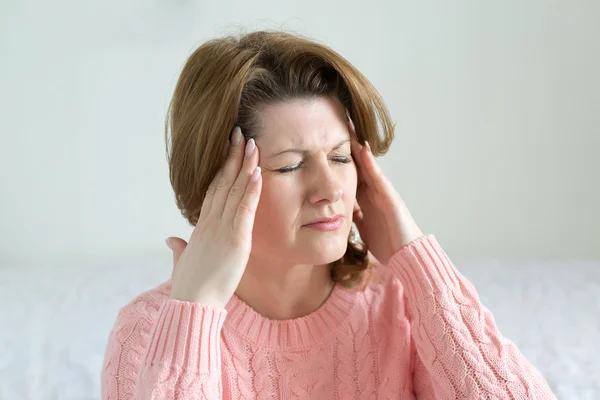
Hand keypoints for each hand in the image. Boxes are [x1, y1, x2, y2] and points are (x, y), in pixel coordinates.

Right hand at [166, 127, 261, 307]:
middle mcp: (211, 223)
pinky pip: (244, 210)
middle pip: (222, 183)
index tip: (228, 150)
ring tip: (252, 144)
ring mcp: (222, 230)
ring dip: (244, 166)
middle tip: (240, 134)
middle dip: (232, 158)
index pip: (213, 191)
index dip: (221, 169)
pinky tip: (258, 174)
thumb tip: (171, 240)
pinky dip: (251, 191)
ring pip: (234, 191)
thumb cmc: (188, 288)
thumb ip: (179, 249)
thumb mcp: (182, 263)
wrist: (191, 306)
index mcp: (201, 227)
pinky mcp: (235, 241)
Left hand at [349, 116, 423, 264]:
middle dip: (347, 149)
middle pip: (357, 166)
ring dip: (358, 148)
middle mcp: (374, 194)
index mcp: (366, 201)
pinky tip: (363, 149)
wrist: (406, 257)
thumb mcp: (362, 227)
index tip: (326, 146)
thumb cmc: (388, 244)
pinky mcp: (391, 198)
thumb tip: (339, 209)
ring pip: (367, 166)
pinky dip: (370, 163)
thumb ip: (354, 215)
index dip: (338, 162)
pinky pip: (378, 177)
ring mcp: (383, 194)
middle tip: (336, 127)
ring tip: (348, 129)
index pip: (350, 176)